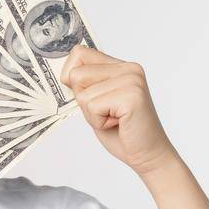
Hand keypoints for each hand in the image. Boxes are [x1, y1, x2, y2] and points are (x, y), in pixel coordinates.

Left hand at [59, 45, 180, 176]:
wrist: (147, 154)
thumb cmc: (120, 130)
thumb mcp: (96, 100)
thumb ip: (83, 83)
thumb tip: (61, 73)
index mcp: (120, 66)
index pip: (79, 53)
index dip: (72, 77)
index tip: (89, 96)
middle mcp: (129, 68)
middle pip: (76, 74)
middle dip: (83, 100)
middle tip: (106, 112)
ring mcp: (132, 81)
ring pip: (83, 94)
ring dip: (91, 114)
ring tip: (113, 118)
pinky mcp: (131, 96)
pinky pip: (92, 106)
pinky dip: (98, 122)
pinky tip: (118, 124)